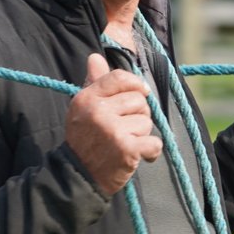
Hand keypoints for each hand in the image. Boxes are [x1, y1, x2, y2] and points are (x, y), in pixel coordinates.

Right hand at [66, 54, 163, 196]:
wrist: (79, 176)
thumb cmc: (85, 140)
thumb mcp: (84, 109)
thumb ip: (94, 83)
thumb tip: (95, 57)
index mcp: (87, 98)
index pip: (119, 78)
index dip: (136, 83)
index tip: (142, 92)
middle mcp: (98, 111)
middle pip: (139, 100)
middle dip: (138, 115)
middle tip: (126, 130)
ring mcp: (112, 130)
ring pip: (147, 122)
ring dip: (142, 135)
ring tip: (126, 144)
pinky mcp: (126, 149)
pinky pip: (154, 142)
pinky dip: (151, 152)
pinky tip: (138, 156)